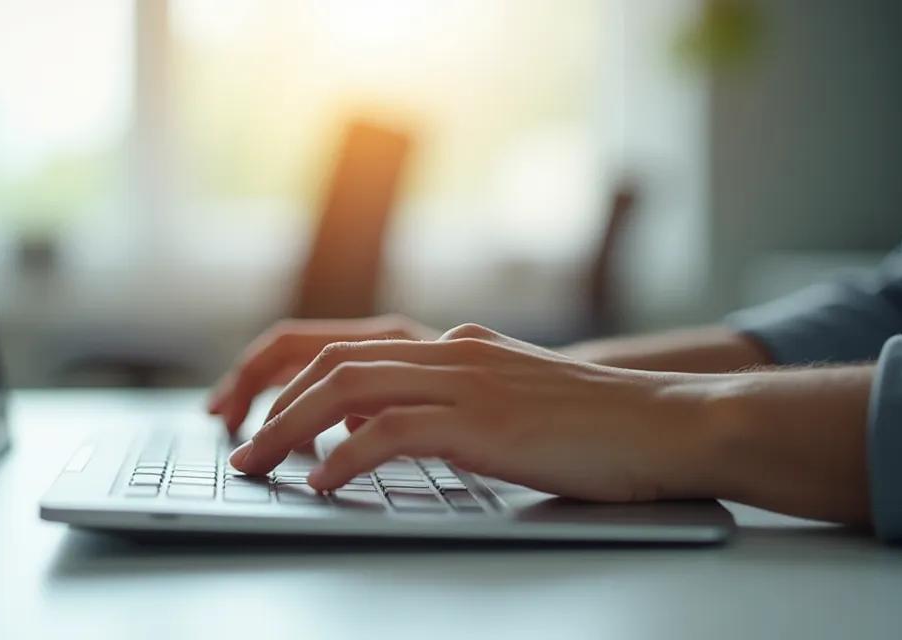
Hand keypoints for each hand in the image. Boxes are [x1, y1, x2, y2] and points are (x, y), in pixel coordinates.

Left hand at [226, 323, 716, 502]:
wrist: (668, 424)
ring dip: (289, 431)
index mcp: (451, 345)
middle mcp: (450, 351)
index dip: (281, 373)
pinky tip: (323, 485)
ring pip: (347, 392)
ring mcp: (466, 382)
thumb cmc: (594, 428)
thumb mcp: (506, 402)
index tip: (244, 408)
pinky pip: (391, 435)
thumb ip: (441, 405)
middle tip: (233, 445)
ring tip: (256, 466)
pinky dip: (346, 460)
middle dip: (268, 403)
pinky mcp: (483, 423)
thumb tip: (371, 431)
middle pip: (330, 364)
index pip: (342, 345)